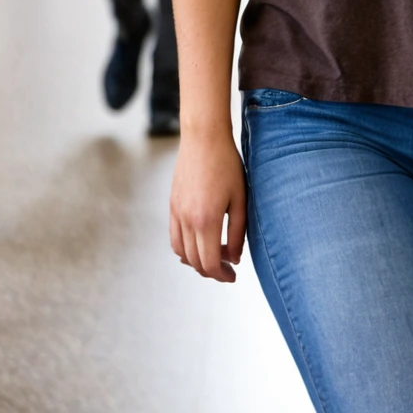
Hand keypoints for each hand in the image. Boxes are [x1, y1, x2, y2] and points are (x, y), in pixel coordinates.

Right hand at [170, 129, 246, 282]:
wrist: (204, 138)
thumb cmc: (227, 164)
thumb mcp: (240, 198)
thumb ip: (238, 231)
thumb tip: (235, 258)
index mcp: (206, 220)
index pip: (210, 263)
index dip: (222, 276)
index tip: (234, 276)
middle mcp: (187, 220)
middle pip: (195, 262)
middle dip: (212, 271)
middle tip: (229, 268)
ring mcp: (176, 213)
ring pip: (182, 253)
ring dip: (197, 261)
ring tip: (216, 256)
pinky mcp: (172, 205)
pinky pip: (174, 238)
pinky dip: (185, 248)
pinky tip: (200, 243)